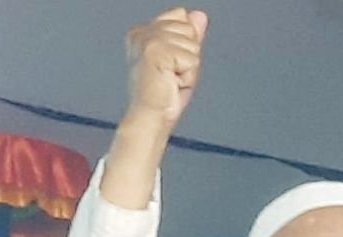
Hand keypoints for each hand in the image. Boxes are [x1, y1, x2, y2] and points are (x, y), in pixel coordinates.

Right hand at [125, 7, 208, 126]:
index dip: (186, 45)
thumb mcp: (182, 60)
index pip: (182, 17)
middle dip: (189, 56)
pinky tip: (171, 83)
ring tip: (171, 80)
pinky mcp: (157, 52)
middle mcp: (143, 32)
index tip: (170, 65)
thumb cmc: (163, 95)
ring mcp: (149, 41)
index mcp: (144, 31)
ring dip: (189, 68)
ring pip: (193, 45)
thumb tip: (199, 15)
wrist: (151, 116)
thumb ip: (190, 35)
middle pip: (189, 29)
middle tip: (172, 75)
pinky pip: (192, 59)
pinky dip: (188, 76)